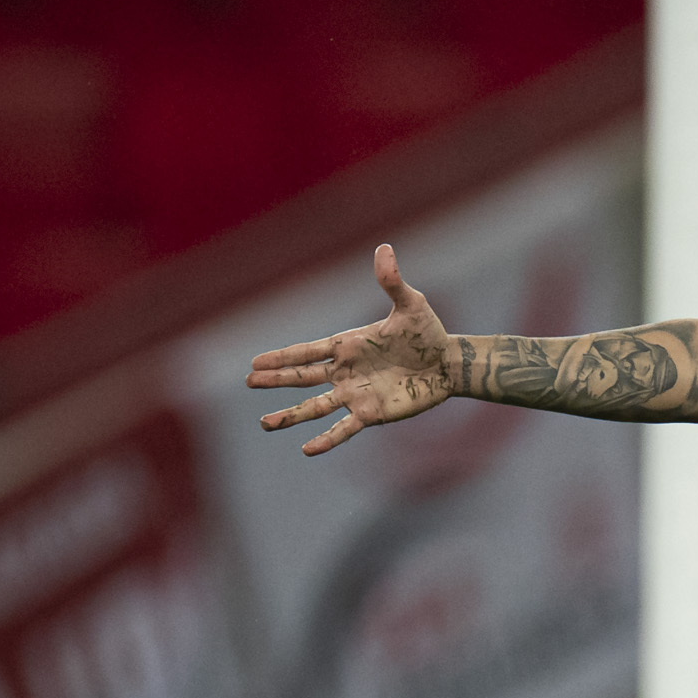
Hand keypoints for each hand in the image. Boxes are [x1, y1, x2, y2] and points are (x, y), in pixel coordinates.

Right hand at [247, 243, 456, 455]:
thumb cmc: (427, 332)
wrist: (448, 363)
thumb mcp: (409, 304)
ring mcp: (356, 394)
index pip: (306, 352)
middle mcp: (345, 371)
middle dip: (275, 380)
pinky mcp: (372, 413)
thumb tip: (384, 249)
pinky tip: (307, 449)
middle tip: (249, 382)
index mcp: (347, 345)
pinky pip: (344, 428)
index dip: (281, 357)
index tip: (254, 361)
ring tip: (265, 424)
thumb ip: (391, 281)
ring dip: (290, 416)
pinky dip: (326, 439)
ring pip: (315, 407)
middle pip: (302, 378)